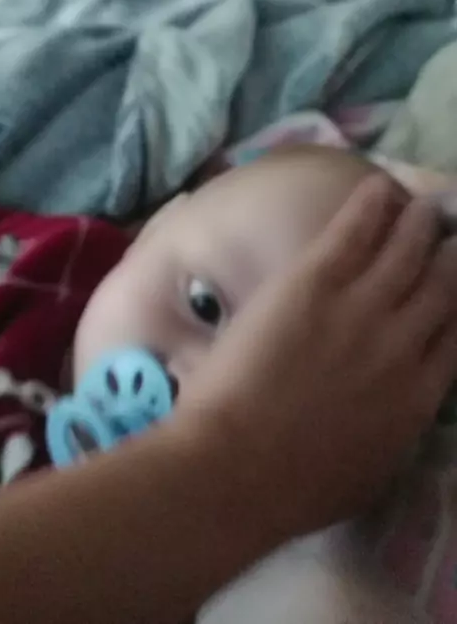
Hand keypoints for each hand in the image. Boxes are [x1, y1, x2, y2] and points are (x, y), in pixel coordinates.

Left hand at [181, 176, 456, 545]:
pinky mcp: (317, 280)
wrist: (237, 468)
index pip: (455, 330)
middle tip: (448, 234)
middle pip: (442, 282)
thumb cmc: (295, 486)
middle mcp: (404, 342)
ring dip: (418, 221)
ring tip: (421, 204)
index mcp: (419, 394)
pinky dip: (373, 204)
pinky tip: (380, 186)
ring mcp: (363, 306)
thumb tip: (404, 398)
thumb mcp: (372, 468)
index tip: (454, 281)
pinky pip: (356, 229)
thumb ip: (397, 425)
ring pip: (408, 247)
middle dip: (448, 253)